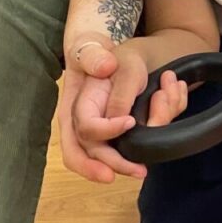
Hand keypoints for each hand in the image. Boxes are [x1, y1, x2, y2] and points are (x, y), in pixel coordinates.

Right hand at [58, 37, 186, 182]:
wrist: (109, 61)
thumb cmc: (99, 56)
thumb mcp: (99, 52)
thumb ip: (97, 59)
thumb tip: (104, 66)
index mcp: (77, 106)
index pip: (86, 128)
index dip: (107, 130)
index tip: (130, 122)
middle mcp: (82, 125)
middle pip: (88, 155)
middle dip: (111, 166)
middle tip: (138, 171)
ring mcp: (96, 134)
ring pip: (103, 160)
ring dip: (124, 166)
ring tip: (142, 169)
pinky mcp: (111, 137)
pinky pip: (118, 153)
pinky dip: (133, 155)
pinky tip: (144, 156)